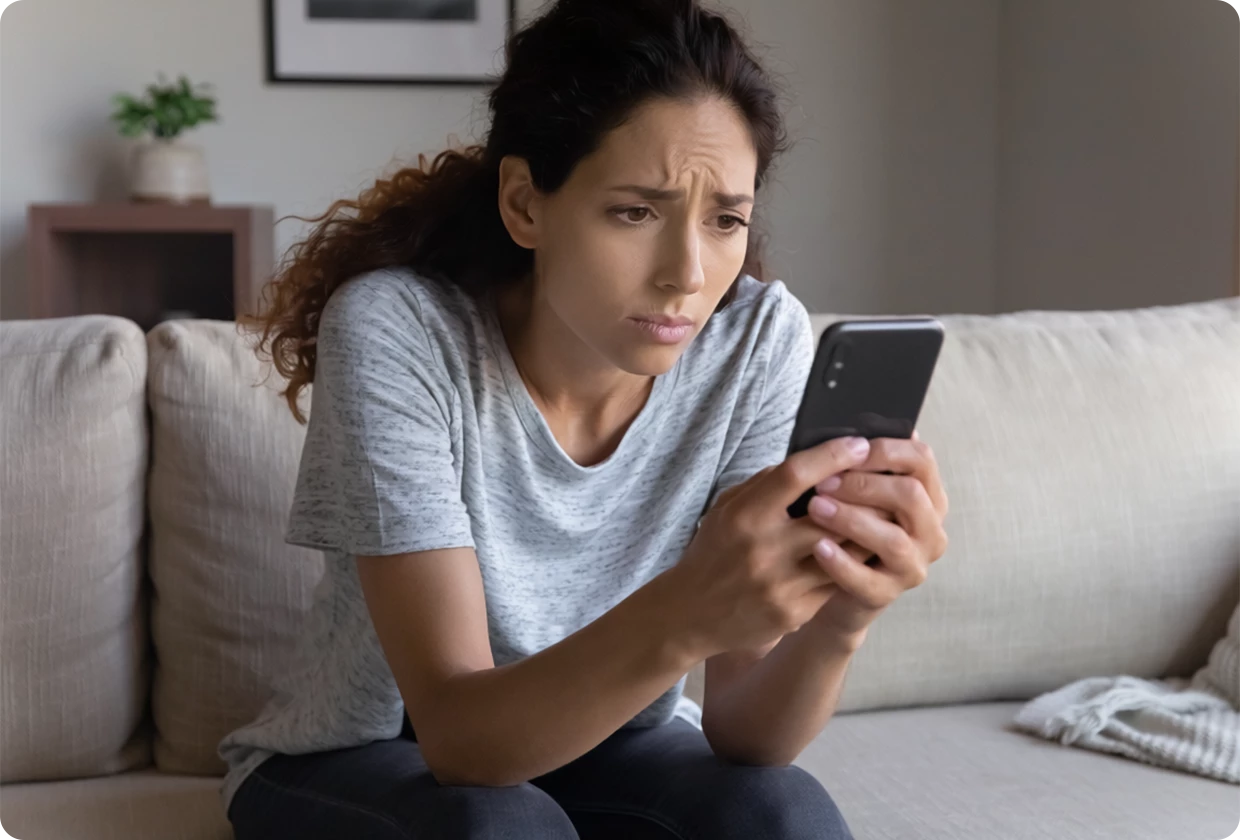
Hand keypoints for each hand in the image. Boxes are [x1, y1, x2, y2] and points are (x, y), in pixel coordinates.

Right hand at [668, 436, 875, 658]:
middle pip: (831, 515)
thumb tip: (811, 462)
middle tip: (886, 480)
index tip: (858, 444)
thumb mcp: (727, 509)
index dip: (831, 456)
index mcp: (745, 516)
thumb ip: (765, 485)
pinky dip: (852, 564)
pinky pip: (836, 582)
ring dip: (866, 532)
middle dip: (863, 496)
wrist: (691, 614)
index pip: (795, 476)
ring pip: (843, 552)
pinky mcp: (794, 611)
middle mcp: (764, 549)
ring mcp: (781, 584)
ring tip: (884, 514)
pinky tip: (862, 552)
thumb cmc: (713, 552)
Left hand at [801, 430, 949, 639]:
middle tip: (824, 481)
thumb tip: (846, 427)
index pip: (922, 459)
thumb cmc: (845, 526)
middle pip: (911, 496)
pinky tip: (817, 548)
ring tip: (815, 508)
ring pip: (892, 539)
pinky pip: (868, 580)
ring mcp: (913, 564)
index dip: (885, 450)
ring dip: (852, 519)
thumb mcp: (856, 493)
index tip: (850, 447)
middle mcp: (929, 529)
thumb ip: (859, 465)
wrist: (831, 585)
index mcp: (927, 494)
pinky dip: (842, 562)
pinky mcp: (888, 594)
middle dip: (865, 484)